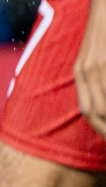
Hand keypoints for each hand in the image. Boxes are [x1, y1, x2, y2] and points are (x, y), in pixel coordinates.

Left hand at [79, 0, 105, 136]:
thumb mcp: (100, 56)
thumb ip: (100, 77)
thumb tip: (103, 99)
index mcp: (82, 71)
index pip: (90, 112)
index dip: (104, 130)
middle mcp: (86, 70)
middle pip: (98, 113)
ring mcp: (98, 65)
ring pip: (105, 107)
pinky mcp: (105, 60)